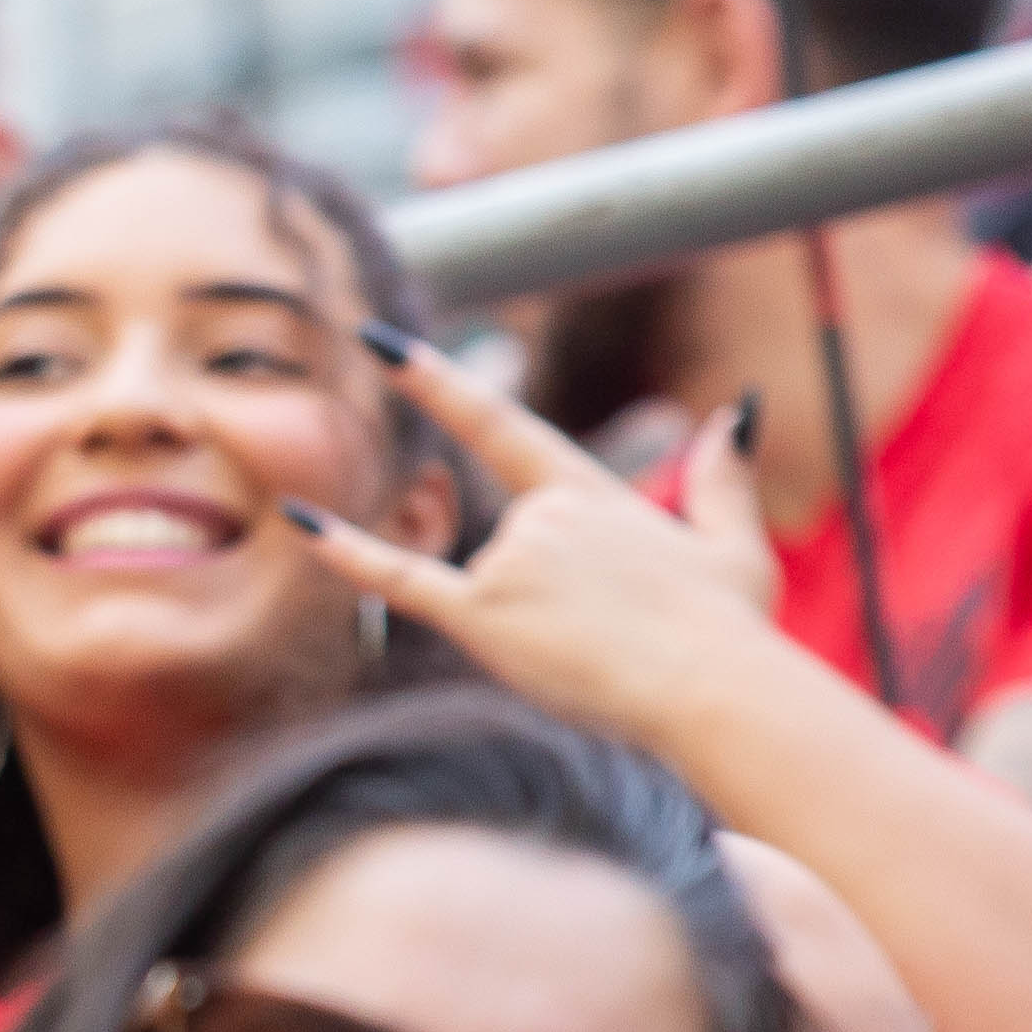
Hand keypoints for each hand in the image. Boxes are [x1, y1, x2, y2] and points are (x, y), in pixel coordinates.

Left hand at [287, 349, 783, 739]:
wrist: (713, 685)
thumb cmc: (732, 628)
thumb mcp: (735, 542)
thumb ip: (718, 477)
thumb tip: (733, 411)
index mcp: (587, 491)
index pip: (496, 425)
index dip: (434, 382)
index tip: (378, 346)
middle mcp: (536, 514)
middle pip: (506, 554)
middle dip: (554, 605)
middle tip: (615, 644)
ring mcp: (507, 561)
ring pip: (490, 594)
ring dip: (537, 634)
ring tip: (603, 662)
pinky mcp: (484, 617)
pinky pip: (403, 581)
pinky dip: (350, 554)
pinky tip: (296, 521)